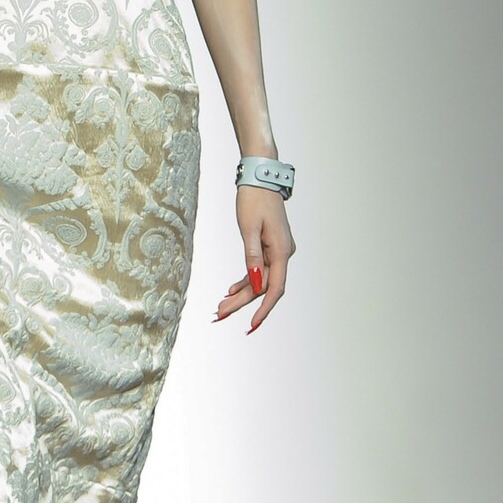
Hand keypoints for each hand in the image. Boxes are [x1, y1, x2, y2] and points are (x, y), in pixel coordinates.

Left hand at [214, 185, 295, 332]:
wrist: (260, 177)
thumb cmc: (254, 199)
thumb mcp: (249, 228)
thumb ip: (252, 256)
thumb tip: (256, 283)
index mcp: (282, 251)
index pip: (274, 289)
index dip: (263, 310)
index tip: (251, 325)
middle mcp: (283, 254)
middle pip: (264, 287)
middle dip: (242, 303)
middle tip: (219, 315)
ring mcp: (278, 251)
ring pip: (260, 280)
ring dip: (242, 294)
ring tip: (221, 307)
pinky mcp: (270, 246)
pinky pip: (259, 269)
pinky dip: (246, 280)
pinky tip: (231, 290)